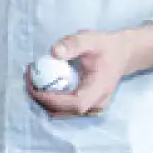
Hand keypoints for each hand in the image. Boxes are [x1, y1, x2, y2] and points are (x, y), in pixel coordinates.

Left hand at [27, 29, 142, 117]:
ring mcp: (92, 108)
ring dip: (44, 100)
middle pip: (64, 111)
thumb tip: (54, 52)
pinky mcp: (86, 106)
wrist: (123, 54)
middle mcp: (96, 104)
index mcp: (99, 90)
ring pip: (62, 112)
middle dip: (41, 99)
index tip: (33, 85)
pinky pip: (64, 108)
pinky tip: (43, 83)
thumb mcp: (91, 39)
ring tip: (33, 79)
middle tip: (28, 78)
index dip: (51, 99)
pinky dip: (50, 99)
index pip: (74, 104)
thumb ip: (73, 44)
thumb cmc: (106, 47)